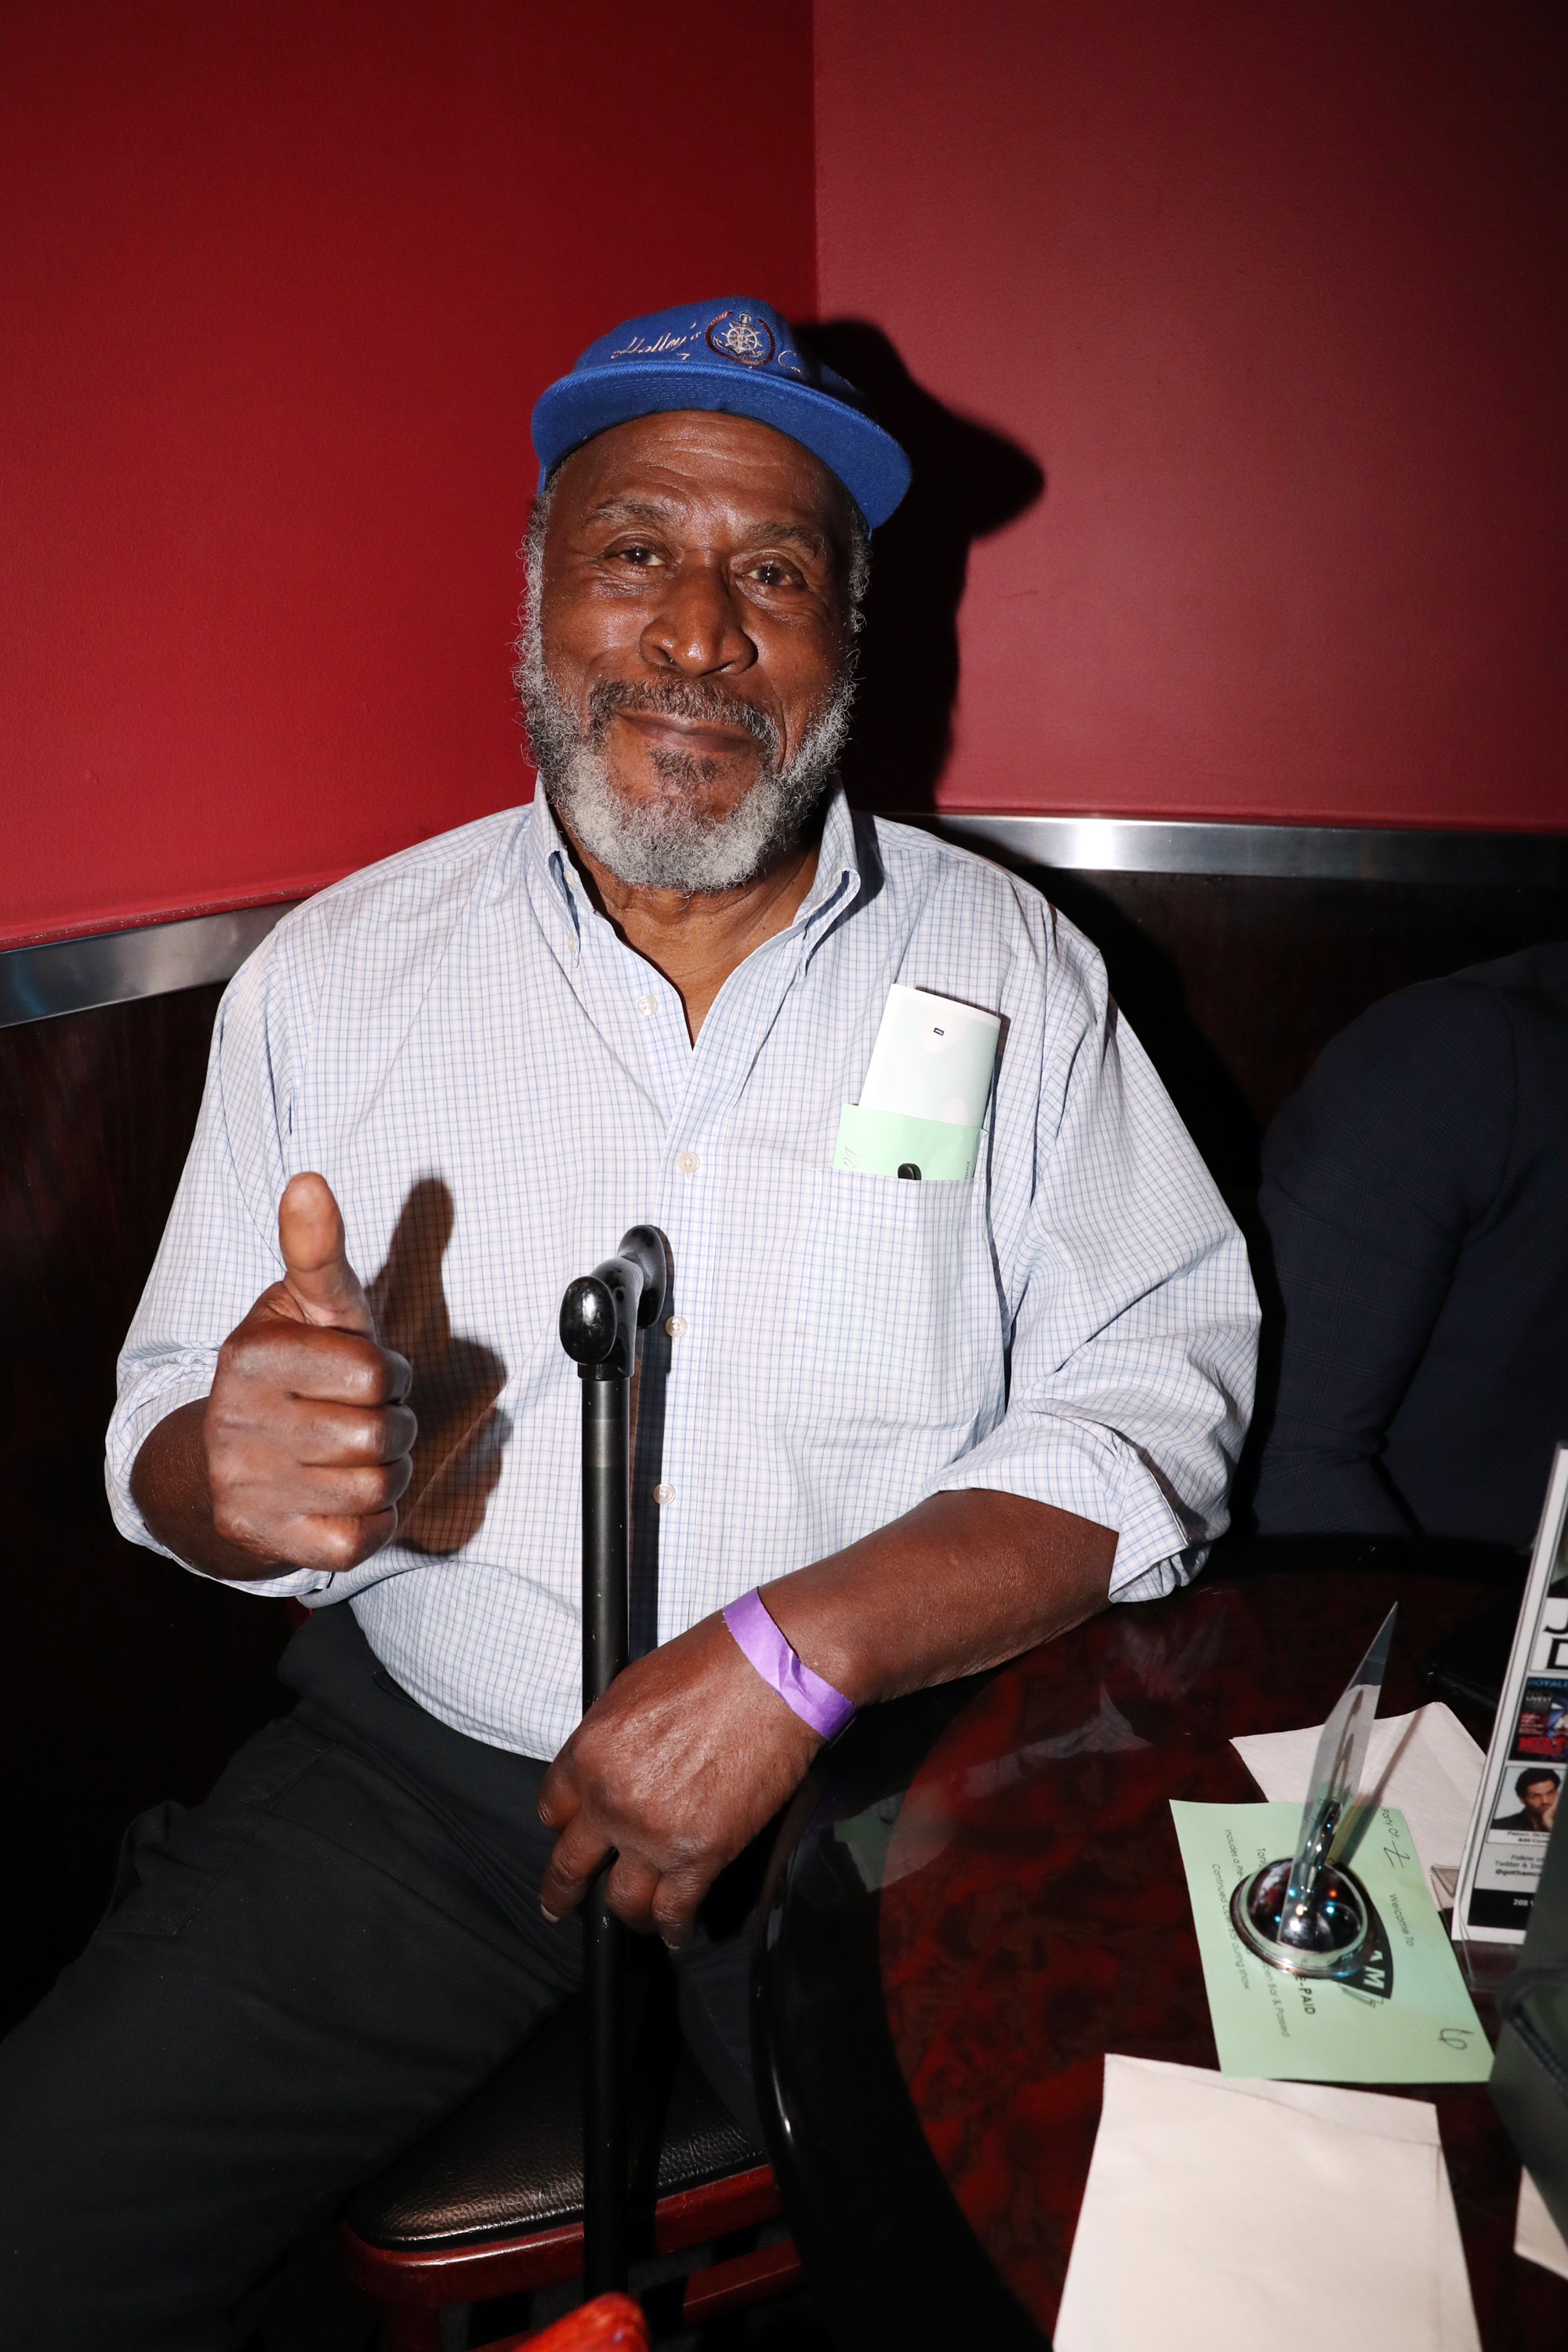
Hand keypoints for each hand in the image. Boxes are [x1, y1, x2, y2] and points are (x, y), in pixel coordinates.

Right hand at [199, 1172, 415, 1573]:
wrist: (225, 1462)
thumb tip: (308, 1181)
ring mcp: (243, 1483)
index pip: (376, 1374)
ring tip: (351, 1456)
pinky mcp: (260, 1537)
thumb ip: (320, 1251)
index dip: (387, 1375)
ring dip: (386, 1474)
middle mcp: (234, 1419)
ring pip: (376, 1488)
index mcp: (251, 1354)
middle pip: (380, 1435)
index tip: (362, 1374)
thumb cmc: (296, 1371)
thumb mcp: (310, 1307)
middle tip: (357, 1418)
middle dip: (391, 1427)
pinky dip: (373, 1520)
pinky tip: (344, 1496)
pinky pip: (360, 1540)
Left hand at [536, 1612, 820, 1947]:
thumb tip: (609, 1764)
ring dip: (626, 1914)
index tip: (568, 1834)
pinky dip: (674, 1929)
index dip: (561, 1825)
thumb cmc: (714, 1663)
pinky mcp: (701, 1854)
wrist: (775, 1671)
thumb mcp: (633, 1686)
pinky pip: (675, 1910)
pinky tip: (676, 1933)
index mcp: (590, 1752)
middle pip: (571, 1864)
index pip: (552, 1807)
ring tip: (633, 1919)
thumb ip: (609, 1737)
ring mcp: (654, 1834)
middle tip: (560, 1905)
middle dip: (563, 1891)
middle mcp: (611, 1800)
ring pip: (622, 1900)